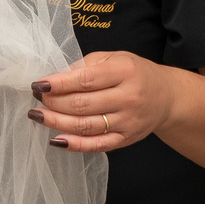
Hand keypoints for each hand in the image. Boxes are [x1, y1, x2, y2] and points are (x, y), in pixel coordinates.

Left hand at [28, 51, 177, 152]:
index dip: (59, 83)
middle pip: (82, 104)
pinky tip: (56, 139)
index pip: (86, 79)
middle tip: (36, 98)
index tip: (38, 84)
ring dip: (57, 122)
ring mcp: (128, 122)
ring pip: (86, 126)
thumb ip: (87, 65)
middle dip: (53, 102)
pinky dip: (75, 145)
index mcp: (124, 72)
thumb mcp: (115, 58)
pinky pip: (97, 145)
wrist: (168, 97)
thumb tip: (56, 77)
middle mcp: (128, 98)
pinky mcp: (126, 139)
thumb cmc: (135, 73)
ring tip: (37, 115)